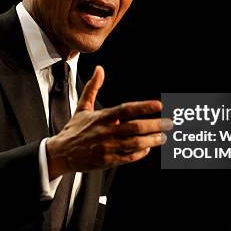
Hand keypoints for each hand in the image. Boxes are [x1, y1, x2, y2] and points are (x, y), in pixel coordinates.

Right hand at [46, 66, 172, 178]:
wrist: (61, 153)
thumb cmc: (74, 129)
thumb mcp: (82, 107)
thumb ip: (93, 87)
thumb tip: (99, 69)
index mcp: (102, 117)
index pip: (126, 109)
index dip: (143, 107)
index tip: (158, 105)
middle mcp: (106, 131)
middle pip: (135, 127)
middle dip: (155, 125)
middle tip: (169, 123)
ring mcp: (107, 147)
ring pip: (135, 144)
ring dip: (152, 140)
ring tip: (163, 137)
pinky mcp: (107, 161)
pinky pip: (128, 157)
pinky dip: (140, 153)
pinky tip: (147, 148)